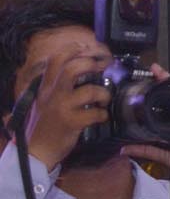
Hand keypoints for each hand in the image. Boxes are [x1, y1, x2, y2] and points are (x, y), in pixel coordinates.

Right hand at [16, 42, 111, 169]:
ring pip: (89, 91)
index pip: (56, 60)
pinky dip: (103, 114)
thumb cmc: (42, 125)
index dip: (73, 50)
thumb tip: (75, 72)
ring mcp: (62, 107)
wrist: (36, 149)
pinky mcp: (72, 122)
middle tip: (102, 68)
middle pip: (72, 68)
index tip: (88, 48)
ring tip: (104, 100)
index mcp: (45, 86)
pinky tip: (101, 117)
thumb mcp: (42, 101)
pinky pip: (95, 114)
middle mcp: (52, 93)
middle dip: (91, 64)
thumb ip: (54, 86)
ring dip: (103, 94)